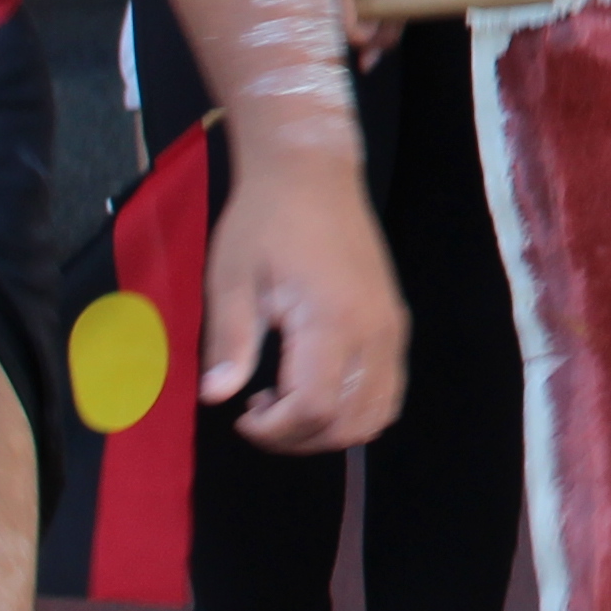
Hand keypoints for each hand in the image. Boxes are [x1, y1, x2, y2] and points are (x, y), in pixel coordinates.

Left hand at [201, 141, 406, 451]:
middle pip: (350, 422)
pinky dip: (357, 409)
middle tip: (258, 416)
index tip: (242, 414)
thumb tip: (216, 396)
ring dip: (331, 429)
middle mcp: (373, 331)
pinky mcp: (395, 322)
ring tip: (288, 406)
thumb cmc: (264, 221)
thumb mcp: (231, 278)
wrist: (311, 173)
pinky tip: (318, 390)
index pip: (315, 408)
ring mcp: (391, 328)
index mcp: (331, 320)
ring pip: (377, 413)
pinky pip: (388, 389)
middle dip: (299, 437)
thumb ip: (229, 341)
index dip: (276, 430)